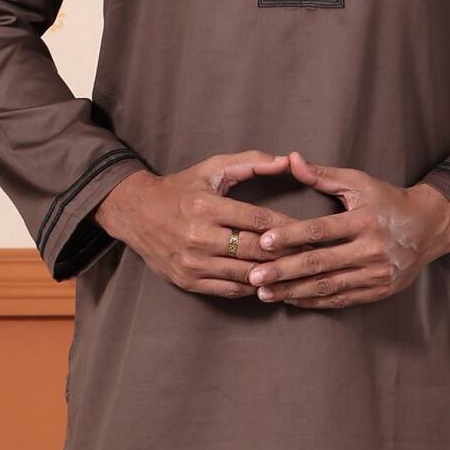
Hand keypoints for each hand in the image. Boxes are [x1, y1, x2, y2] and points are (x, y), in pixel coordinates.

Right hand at [93, 152, 306, 296]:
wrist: (135, 214)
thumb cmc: (181, 189)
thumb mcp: (212, 168)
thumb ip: (251, 162)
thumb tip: (287, 160)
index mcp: (205, 205)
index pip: (258, 219)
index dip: (288, 227)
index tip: (312, 231)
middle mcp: (197, 236)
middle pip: (254, 250)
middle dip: (288, 253)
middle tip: (314, 255)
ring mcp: (192, 262)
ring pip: (246, 274)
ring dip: (274, 275)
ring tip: (299, 272)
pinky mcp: (188, 281)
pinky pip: (230, 289)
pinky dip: (253, 287)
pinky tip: (271, 282)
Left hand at [244, 149, 449, 309]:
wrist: (429, 228)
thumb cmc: (388, 201)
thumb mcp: (359, 183)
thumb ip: (322, 175)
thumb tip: (291, 159)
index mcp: (364, 220)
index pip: (320, 231)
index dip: (290, 236)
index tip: (263, 241)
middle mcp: (371, 249)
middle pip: (320, 263)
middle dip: (284, 270)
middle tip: (254, 275)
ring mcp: (376, 273)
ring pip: (328, 286)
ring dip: (293, 291)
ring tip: (264, 292)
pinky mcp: (379, 290)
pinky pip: (341, 299)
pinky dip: (314, 301)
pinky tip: (291, 298)